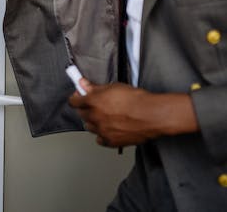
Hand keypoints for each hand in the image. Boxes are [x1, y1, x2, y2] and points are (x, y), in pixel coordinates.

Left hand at [69, 80, 199, 147]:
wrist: (152, 115)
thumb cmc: (137, 100)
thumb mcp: (114, 87)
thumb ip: (95, 87)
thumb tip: (83, 84)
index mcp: (93, 102)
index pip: (74, 102)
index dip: (76, 97)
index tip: (79, 95)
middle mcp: (95, 117)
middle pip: (81, 114)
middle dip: (85, 108)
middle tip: (94, 104)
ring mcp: (102, 131)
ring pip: (90, 127)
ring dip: (94, 122)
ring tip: (105, 117)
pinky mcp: (111, 141)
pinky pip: (100, 139)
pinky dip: (102, 135)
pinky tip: (109, 129)